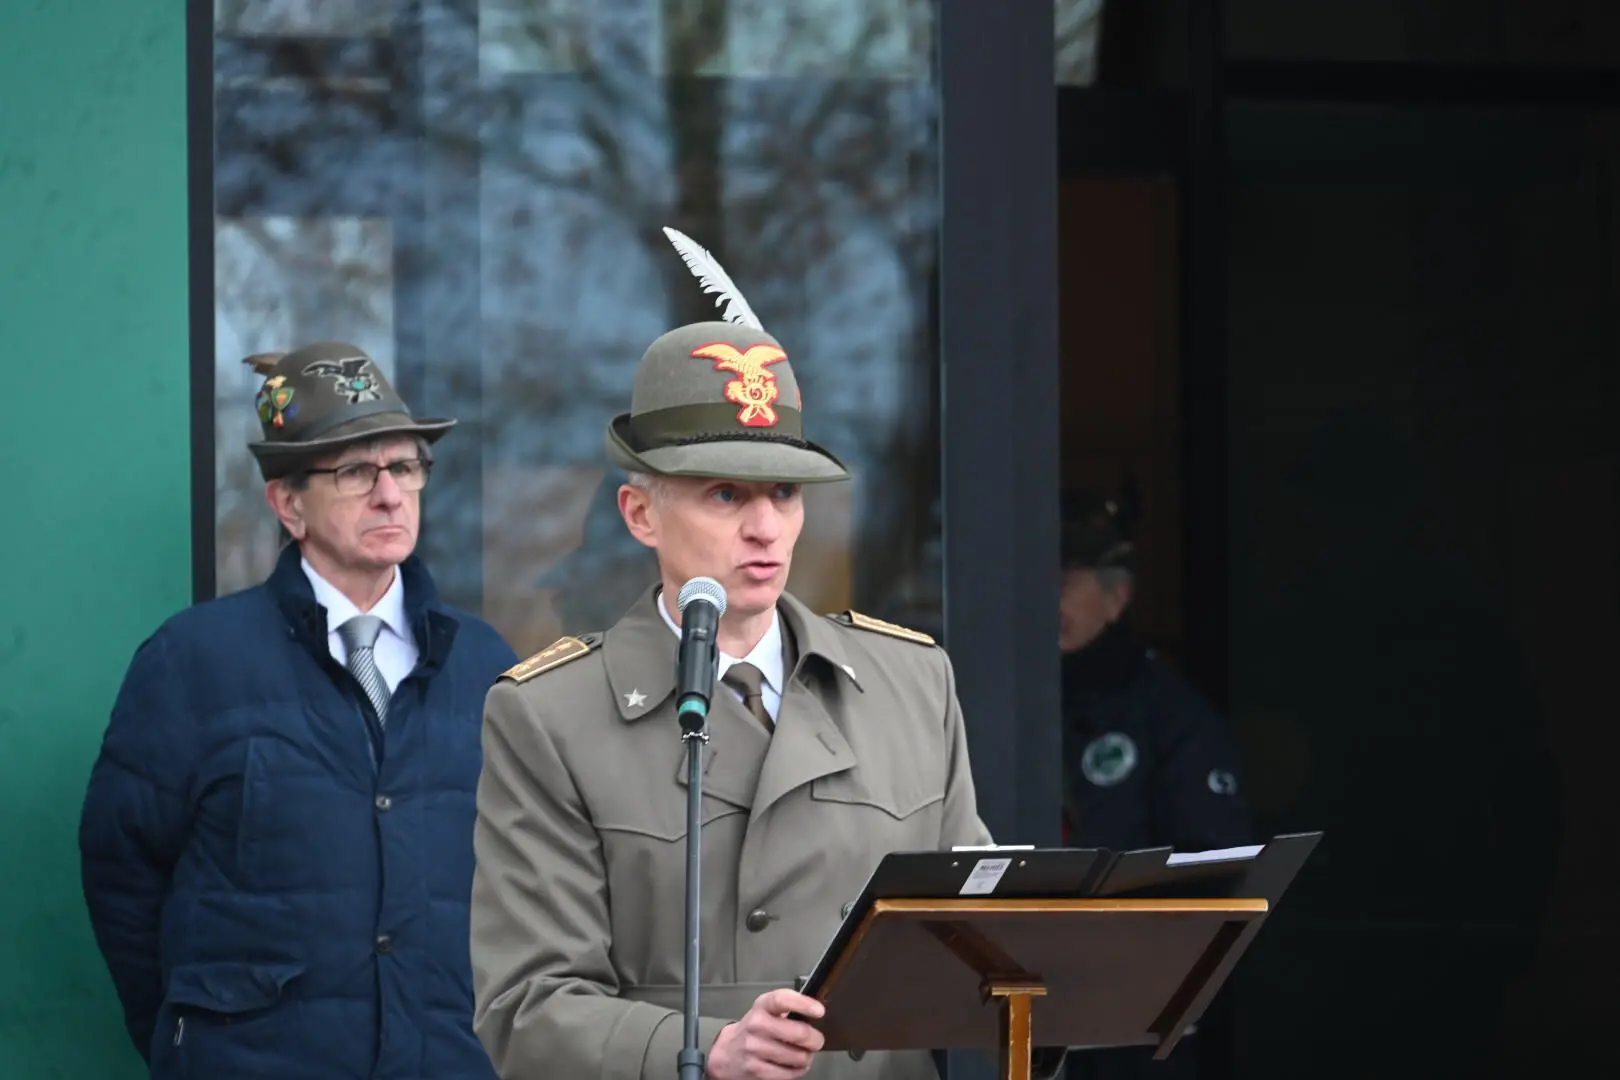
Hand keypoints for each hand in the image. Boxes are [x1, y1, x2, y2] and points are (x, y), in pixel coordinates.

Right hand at [705, 988, 825, 1079]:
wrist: (728, 1053)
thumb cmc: (755, 1029)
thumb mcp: (767, 1010)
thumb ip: (789, 1007)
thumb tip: (816, 1011)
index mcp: (762, 1006)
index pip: (782, 999)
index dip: (803, 1004)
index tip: (819, 1010)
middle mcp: (757, 1025)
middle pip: (799, 1033)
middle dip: (815, 1039)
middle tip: (816, 1040)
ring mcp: (756, 1049)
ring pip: (799, 1056)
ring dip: (806, 1057)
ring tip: (801, 1053)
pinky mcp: (757, 1069)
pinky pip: (790, 1073)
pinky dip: (797, 1070)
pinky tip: (792, 1064)